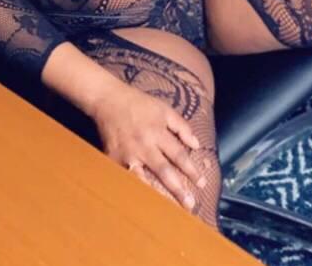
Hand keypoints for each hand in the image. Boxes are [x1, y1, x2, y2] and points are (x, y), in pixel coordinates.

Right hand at [90, 83, 207, 213]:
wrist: (109, 100)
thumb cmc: (139, 104)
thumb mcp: (164, 109)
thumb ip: (181, 127)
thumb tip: (196, 145)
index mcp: (158, 132)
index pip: (179, 155)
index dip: (192, 170)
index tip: (202, 183)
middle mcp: (144, 145)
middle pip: (164, 172)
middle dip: (178, 189)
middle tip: (190, 205)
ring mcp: (127, 154)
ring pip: (144, 179)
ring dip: (156, 195)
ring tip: (168, 210)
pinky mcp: (113, 159)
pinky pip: (125, 178)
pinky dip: (134, 189)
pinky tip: (141, 202)